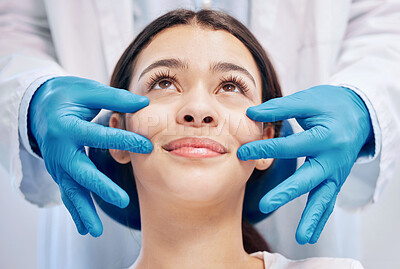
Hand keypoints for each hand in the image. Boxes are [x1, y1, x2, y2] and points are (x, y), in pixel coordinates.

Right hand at [29, 76, 151, 236]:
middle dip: (101, 187)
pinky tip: (86, 228)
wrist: (39, 106)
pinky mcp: (59, 172)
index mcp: (66, 126)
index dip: (123, 140)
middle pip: (80, 171)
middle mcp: (59, 148)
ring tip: (95, 231)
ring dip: (83, 211)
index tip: (147, 146)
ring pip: (70, 190)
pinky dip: (76, 211)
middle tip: (122, 201)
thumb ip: (114, 97)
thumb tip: (143, 102)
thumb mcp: (88, 90)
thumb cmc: (67, 96)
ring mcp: (57, 164)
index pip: (97, 136)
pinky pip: (67, 193)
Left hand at [237, 85, 372, 243]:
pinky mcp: (336, 180)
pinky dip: (320, 219)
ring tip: (301, 238)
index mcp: (325, 136)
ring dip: (311, 218)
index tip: (243, 152)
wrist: (359, 113)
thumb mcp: (308, 100)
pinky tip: (310, 235)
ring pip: (323, 197)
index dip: (266, 149)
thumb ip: (280, 108)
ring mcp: (337, 172)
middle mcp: (333, 158)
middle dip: (286, 192)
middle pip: (308, 178)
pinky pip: (328, 201)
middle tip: (265, 204)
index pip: (291, 146)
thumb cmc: (330, 104)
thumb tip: (250, 114)